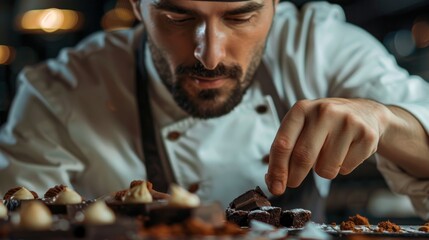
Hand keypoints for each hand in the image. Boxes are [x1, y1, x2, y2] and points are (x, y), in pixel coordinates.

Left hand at [265, 98, 391, 194]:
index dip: (277, 169)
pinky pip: (345, 169)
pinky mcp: (366, 136)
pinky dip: (343, 168)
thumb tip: (272, 181)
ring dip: (324, 170)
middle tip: (293, 182)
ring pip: (325, 168)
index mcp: (301, 109)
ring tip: (329, 154)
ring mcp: (347, 122)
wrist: (365, 113)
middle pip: (302, 157)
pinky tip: (347, 151)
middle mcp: (323, 111)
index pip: (283, 144)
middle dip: (294, 177)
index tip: (275, 187)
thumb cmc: (324, 125)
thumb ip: (285, 151)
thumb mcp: (302, 127)